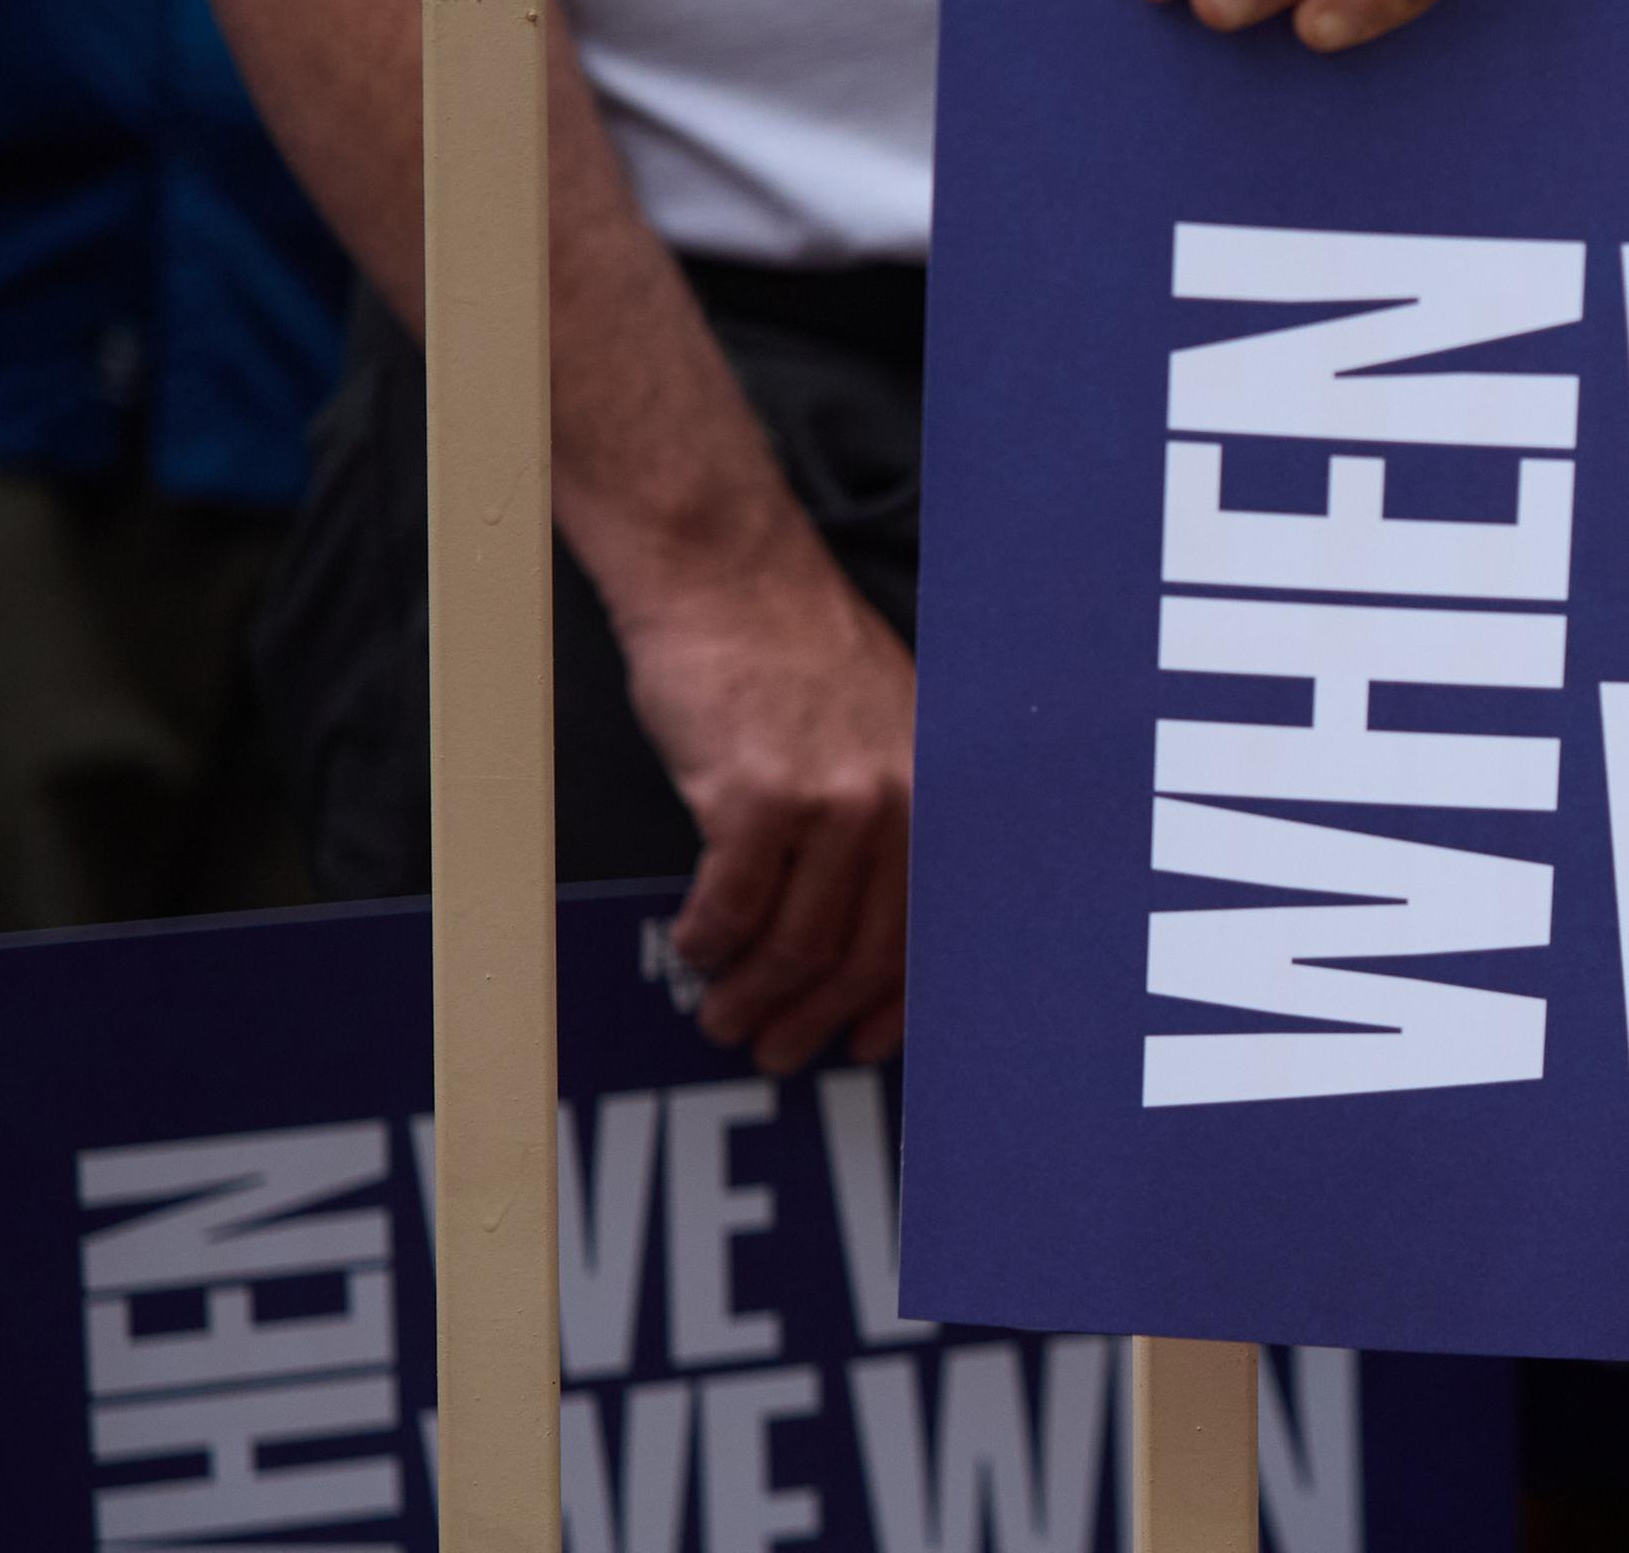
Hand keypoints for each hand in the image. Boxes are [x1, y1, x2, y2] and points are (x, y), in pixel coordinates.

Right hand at [625, 544, 918, 1074]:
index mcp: (935, 791)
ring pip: (796, 945)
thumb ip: (889, 812)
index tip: (869, 1044)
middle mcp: (899, 803)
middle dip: (817, 1018)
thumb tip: (866, 918)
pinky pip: (731, 909)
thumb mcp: (884, 726)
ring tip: (725, 1018)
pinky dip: (707, 943)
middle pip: (863, 953)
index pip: (929, 928)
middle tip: (777, 1050)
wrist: (730, 578)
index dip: (897, 1002)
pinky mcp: (755, 800)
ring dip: (754, 995)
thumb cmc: (796, 651)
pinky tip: (694, 950)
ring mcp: (831, 804)